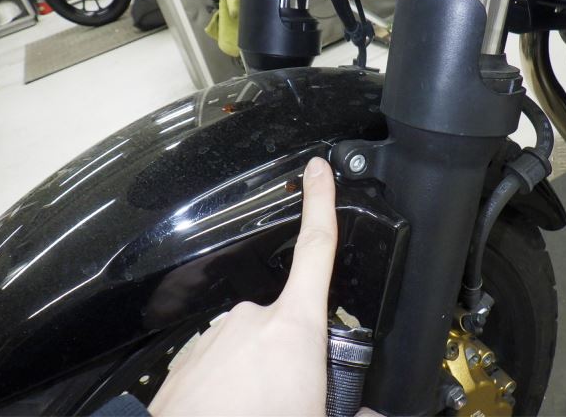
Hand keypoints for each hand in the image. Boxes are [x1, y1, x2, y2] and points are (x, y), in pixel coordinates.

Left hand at [149, 157, 337, 415]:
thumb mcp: (321, 416)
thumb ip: (353, 409)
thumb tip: (375, 414)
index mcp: (295, 329)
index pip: (317, 248)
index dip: (320, 203)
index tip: (317, 172)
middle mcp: (253, 320)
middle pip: (289, 323)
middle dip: (295, 354)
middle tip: (292, 396)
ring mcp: (218, 335)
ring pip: (253, 347)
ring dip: (260, 374)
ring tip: (260, 407)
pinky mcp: (190, 355)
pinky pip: (221, 361)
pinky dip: (230, 383)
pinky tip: (233, 407)